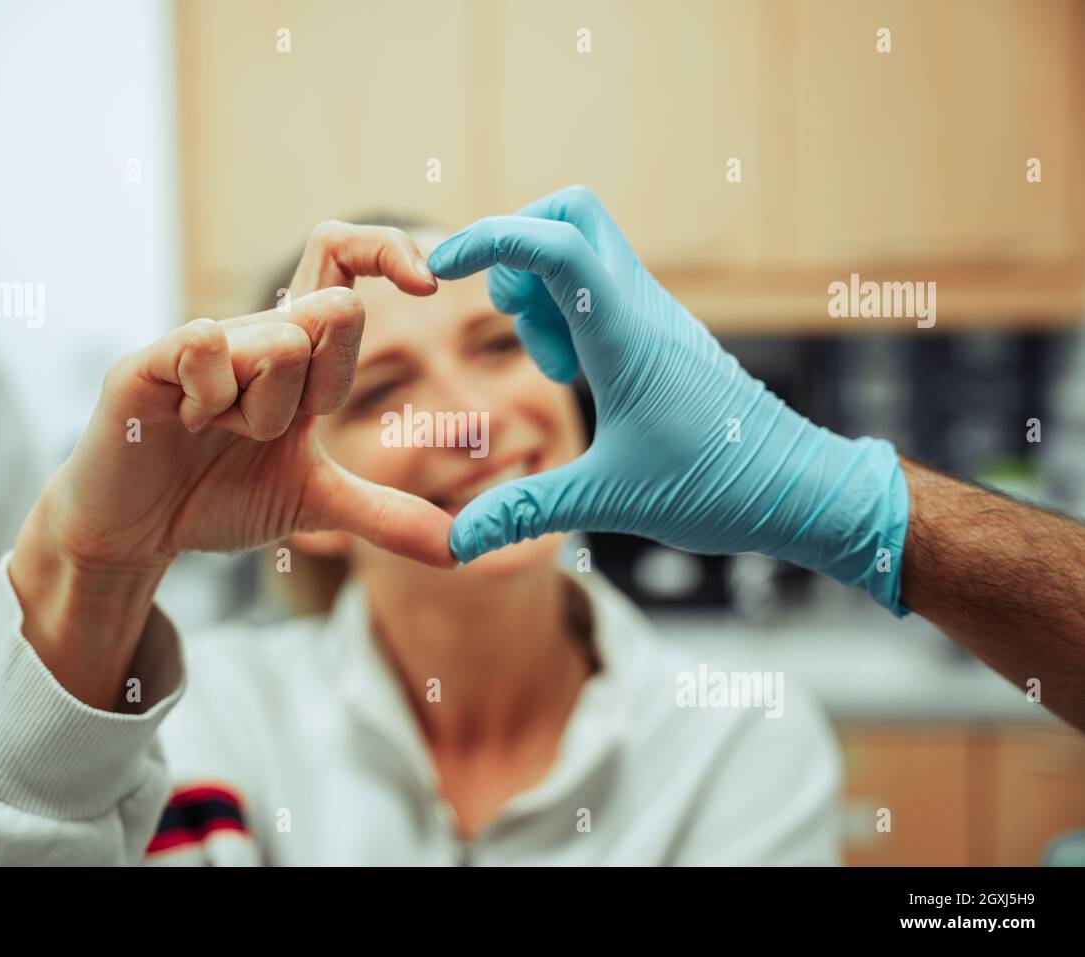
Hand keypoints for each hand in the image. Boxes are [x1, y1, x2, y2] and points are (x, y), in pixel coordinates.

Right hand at [10, 225, 450, 705]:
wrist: (134, 533)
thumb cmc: (217, 499)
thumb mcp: (314, 505)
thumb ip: (384, 514)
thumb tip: (458, 549)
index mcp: (296, 354)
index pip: (342, 263)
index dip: (386, 251)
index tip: (429, 284)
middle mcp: (252, 334)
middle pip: (330, 312)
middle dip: (317, 387)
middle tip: (264, 430)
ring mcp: (200, 343)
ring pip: (276, 342)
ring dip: (259, 410)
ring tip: (214, 433)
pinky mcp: (148, 361)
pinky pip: (204, 344)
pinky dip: (211, 396)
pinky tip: (185, 421)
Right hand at [427, 186, 909, 613]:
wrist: (804, 489)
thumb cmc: (720, 488)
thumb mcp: (610, 501)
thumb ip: (527, 512)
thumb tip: (458, 545)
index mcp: (625, 336)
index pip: (553, 244)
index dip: (488, 239)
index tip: (439, 269)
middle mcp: (641, 308)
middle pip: (570, 214)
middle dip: (517, 249)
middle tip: (513, 322)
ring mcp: (655, 316)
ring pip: (584, 249)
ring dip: (543, 290)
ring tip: (555, 367)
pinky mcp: (662, 335)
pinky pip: (602, 288)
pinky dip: (570, 311)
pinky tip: (577, 374)